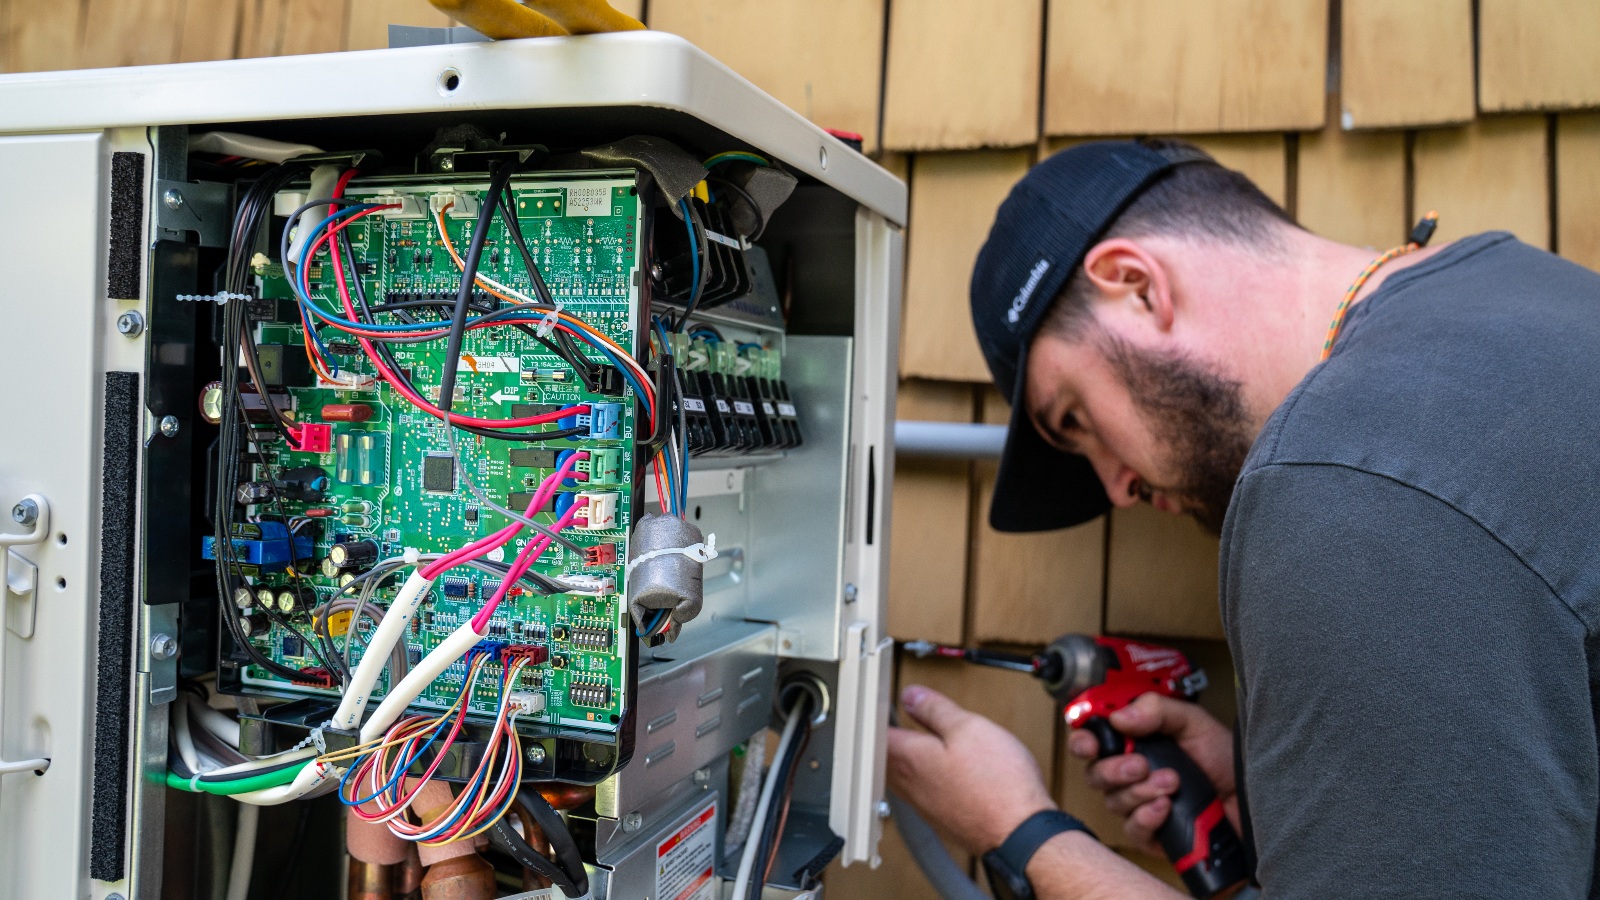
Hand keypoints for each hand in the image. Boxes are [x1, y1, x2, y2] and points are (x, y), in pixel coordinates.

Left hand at [886, 684, 1056, 855]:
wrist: (1019, 834)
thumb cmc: (997, 784)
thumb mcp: (967, 728)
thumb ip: (935, 710)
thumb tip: (912, 696)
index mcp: (908, 759)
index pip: (876, 733)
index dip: (877, 714)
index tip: (883, 702)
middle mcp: (910, 786)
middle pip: (884, 758)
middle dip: (887, 738)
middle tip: (893, 720)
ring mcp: (925, 807)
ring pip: (902, 778)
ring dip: (905, 759)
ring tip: (916, 742)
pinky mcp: (943, 820)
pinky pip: (922, 794)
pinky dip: (925, 778)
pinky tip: (941, 772)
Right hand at [1065, 694, 1235, 855]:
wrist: (1252, 798)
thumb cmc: (1226, 760)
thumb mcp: (1194, 722)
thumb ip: (1157, 710)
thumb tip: (1119, 716)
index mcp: (1136, 743)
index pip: (1094, 740)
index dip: (1083, 741)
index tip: (1090, 742)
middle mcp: (1132, 774)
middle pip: (1094, 774)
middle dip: (1113, 769)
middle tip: (1141, 764)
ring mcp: (1140, 805)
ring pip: (1113, 802)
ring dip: (1140, 791)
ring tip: (1172, 783)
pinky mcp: (1153, 834)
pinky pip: (1132, 830)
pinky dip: (1146, 817)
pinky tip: (1166, 808)